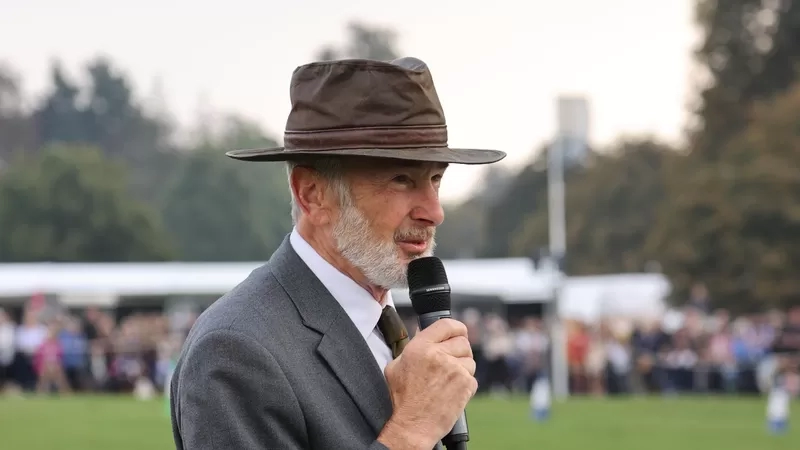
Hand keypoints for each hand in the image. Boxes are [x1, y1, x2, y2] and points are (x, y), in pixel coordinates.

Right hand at [378, 319, 476, 449]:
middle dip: (459, 351)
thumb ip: (411, 347)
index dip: (456, 328)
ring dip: (463, 369)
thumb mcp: (396, 367)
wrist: (411, 425)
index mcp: (420, 347)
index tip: (459, 332)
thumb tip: (422, 332)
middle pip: (463, 342)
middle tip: (450, 363)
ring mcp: (454, 370)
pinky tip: (452, 392)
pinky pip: (473, 378)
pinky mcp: (465, 385)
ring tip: (448, 382)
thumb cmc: (401, 399)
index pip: (446, 324)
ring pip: (470, 361)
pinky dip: (466, 385)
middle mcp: (438, 355)